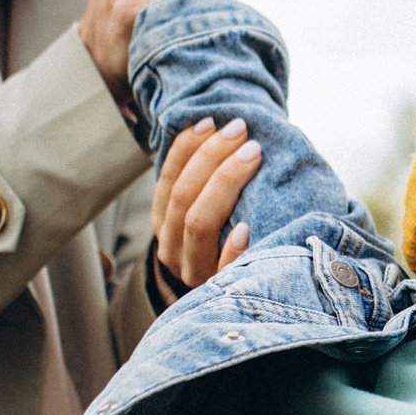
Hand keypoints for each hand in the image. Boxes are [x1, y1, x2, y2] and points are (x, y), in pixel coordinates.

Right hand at [150, 117, 262, 291]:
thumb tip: (219, 126)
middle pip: (183, 197)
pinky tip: (246, 226)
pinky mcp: (221, 288)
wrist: (245, 293)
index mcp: (163, 222)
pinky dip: (232, 247)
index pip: (168, 179)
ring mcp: (194, 271)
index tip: (213, 121)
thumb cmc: (234, 230)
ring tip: (252, 155)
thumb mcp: (212, 205)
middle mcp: (171, 248)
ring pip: (198, 223)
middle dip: (212, 157)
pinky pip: (223, 267)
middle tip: (242, 132)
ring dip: (225, 183)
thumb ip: (207, 177)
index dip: (188, 147)